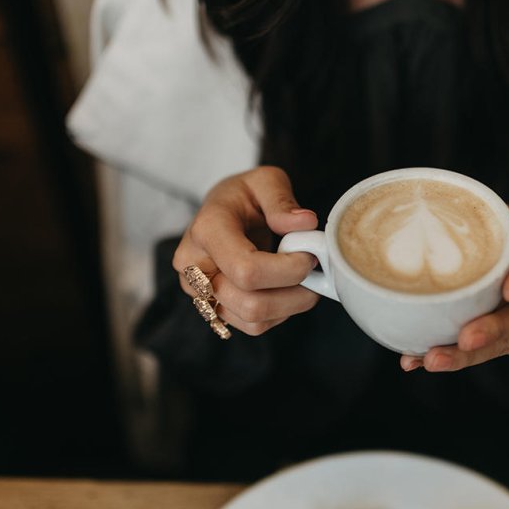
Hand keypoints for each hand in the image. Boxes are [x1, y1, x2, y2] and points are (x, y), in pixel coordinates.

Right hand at [173, 166, 319, 334]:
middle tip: (314, 273)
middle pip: (250, 303)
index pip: (246, 269)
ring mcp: (200, 292)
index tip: (309, 256)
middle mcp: (194, 266)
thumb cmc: (245, 197)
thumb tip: (305, 224)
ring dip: (291, 306)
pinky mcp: (214, 309)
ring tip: (304, 281)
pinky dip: (280, 313)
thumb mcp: (265, 181)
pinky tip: (287, 290)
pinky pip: (253, 327)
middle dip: (294, 293)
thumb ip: (282, 200)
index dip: (287, 270)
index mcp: (206, 230)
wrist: (224, 213)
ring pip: (253, 321)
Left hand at [400, 205, 508, 371]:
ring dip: (465, 356)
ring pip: (501, 343)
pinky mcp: (506, 339)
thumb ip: (482, 215)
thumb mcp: (506, 217)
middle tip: (466, 338)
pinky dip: (448, 356)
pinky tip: (416, 360)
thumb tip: (431, 202)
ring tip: (432, 360)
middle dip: (493, 330)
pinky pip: (479, 352)